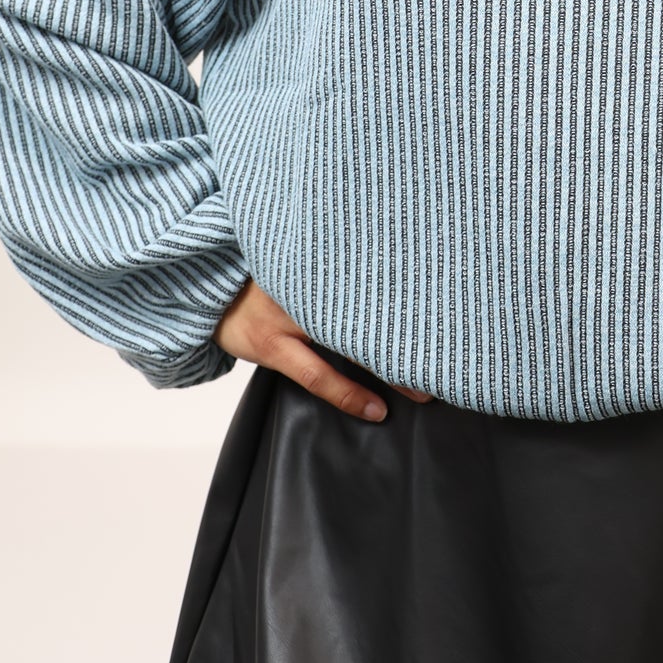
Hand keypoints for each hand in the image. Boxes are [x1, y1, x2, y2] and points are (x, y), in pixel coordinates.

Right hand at [214, 277, 434, 420]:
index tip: (453, 296)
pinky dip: (347, 392)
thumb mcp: (307, 256)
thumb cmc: (270, 274)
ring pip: (351, 342)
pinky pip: (316, 374)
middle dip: (413, 327)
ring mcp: (287, 312)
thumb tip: (400, 269)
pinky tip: (374, 408)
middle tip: (452, 349)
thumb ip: (345, 261)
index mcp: (323, 253)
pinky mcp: (270, 343)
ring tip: (426, 390)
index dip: (417, 282)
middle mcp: (307, 278)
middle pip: (373, 303)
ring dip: (389, 367)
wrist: (209, 287)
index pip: (381, 266)